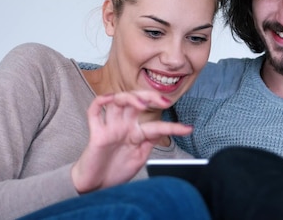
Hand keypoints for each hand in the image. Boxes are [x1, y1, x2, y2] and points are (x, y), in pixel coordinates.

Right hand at [71, 90, 192, 193]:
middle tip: (164, 101)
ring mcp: (110, 128)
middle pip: (136, 101)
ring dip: (130, 98)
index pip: (156, 124)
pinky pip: (94, 112)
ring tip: (142, 104)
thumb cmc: (115, 171)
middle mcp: (124, 126)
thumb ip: (150, 143)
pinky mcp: (96, 134)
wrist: (96, 187)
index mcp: (136, 133)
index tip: (189, 129)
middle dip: (150, 96)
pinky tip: (110, 98)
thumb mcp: (139, 158)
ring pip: (117, 101)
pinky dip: (101, 101)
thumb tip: (164, 131)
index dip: (173, 126)